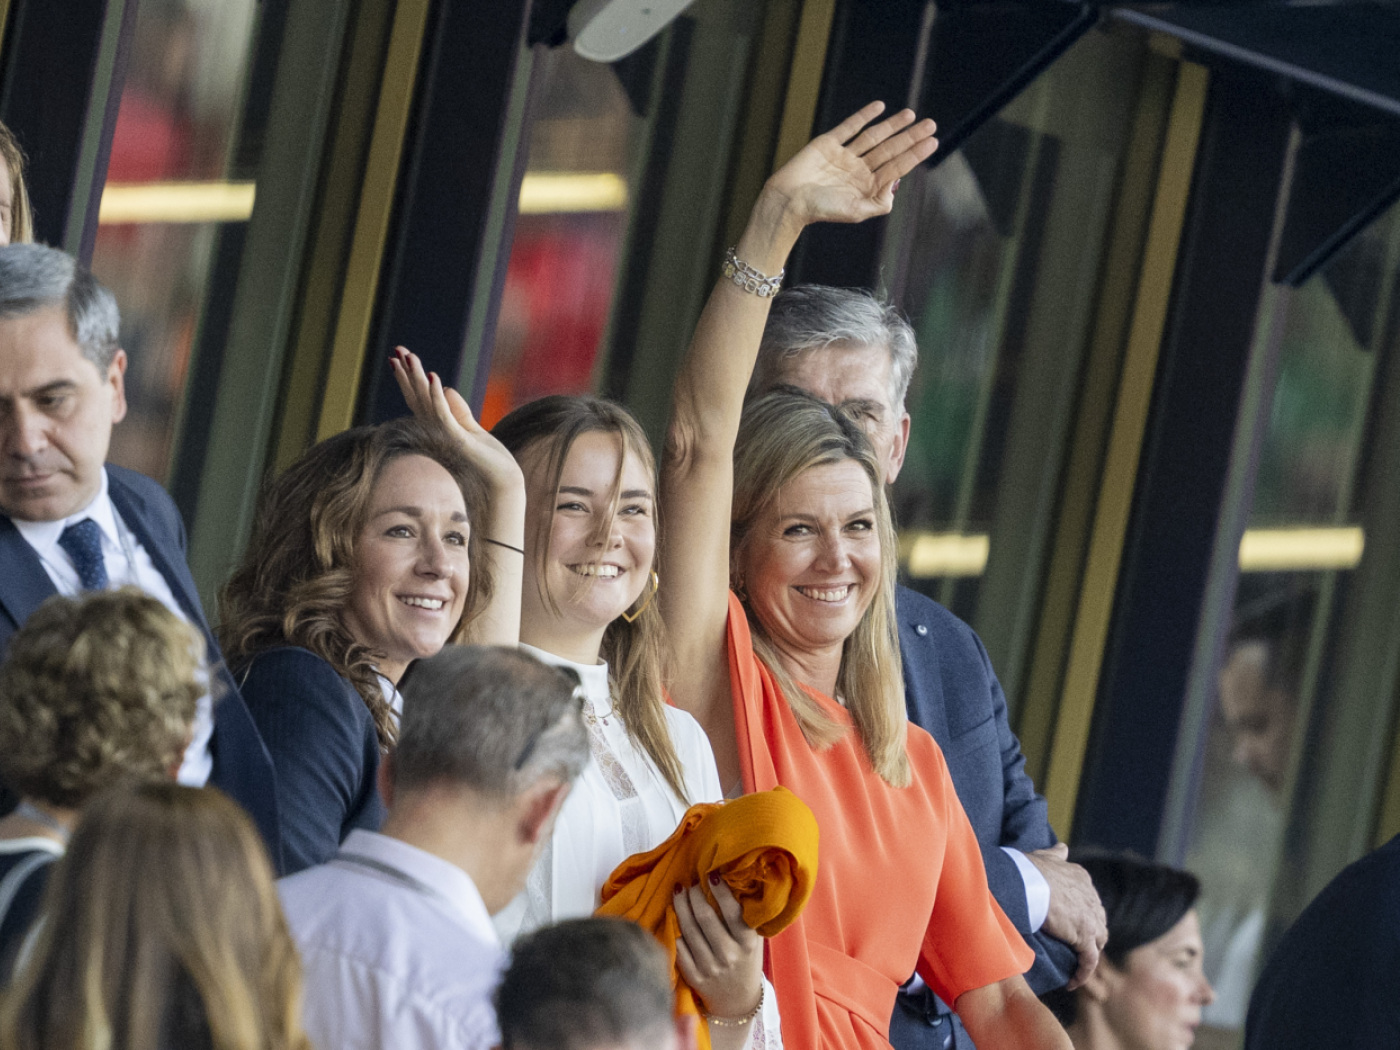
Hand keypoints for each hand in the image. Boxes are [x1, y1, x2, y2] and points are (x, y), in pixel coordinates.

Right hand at [389, 346, 523, 495]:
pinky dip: (438, 397)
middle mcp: (438, 431)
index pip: (419, 398)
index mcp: (440, 427)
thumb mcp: (472, 429)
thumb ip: (459, 411)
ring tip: (410, 356)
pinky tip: (434, 378)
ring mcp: (446, 435)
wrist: (502, 482)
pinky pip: (445, 415)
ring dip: (418, 378)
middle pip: (417, 397)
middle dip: (407, 373)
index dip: (407, 378)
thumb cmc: (489, 458)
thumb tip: (447, 388)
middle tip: (397, 349)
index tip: (397, 357)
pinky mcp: (459, 440)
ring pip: (427, 402)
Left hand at [674, 878, 763, 1021]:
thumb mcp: (754, 939)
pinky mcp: (695, 977)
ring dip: (681, 906)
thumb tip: (733, 881)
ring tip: (678, 891)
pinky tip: (673, 917)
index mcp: (747, 943)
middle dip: (694, 895)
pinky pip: (679, 949)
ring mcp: (710, 968)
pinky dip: (675, 931)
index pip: (732, 912)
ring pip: (689, 930)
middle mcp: (729, 955)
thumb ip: (746, 916)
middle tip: (690, 882)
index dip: (720, 891)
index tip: (711, 874)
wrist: (738, 1001)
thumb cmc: (747, 960)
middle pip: (705, 918)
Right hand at [763, 101, 937, 230]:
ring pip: (873, 136)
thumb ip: (879, 203)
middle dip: (910, 137)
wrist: (789, 200)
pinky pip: (849, 127)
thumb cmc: (821, 210)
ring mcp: (844, 156)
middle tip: (930, 124)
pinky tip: (879, 107)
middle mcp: (858, 170)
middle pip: (889, 150)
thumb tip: (896, 186)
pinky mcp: (828, 143)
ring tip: (911, 114)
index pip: (896, 167)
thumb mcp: (856, 212)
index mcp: (866, 187)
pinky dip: (863, 116)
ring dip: (892, 125)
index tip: (932, 142)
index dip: (915, 154)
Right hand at [1026, 844, 1107, 989]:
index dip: (1082, 915)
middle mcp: (1091, 898)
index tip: (1070, 926)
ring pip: (1097, 943)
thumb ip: (1056, 854)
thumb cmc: (1029, 870)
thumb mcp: (1045, 857)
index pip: (1089, 902)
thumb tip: (1063, 847)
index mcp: (1082, 879)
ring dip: (1088, 956)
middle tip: (1074, 949)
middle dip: (1090, 936)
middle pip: (1098, 923)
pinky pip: (1089, 961)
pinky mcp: (1084, 937)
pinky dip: (1083, 973)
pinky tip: (1072, 982)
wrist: (1027, 883)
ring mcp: (1090, 919)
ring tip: (1074, 966)